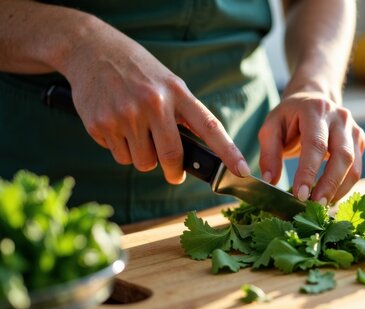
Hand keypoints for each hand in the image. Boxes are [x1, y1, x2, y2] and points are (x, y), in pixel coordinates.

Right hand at [59, 19, 249, 183]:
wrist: (93, 50)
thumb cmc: (139, 72)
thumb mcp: (168, 84)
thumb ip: (182, 116)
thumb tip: (192, 156)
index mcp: (177, 93)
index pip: (209, 127)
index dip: (229, 152)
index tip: (243, 171)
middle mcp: (152, 103)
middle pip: (170, 156)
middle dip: (173, 171)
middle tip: (174, 174)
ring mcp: (124, 115)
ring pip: (142, 162)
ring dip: (143, 157)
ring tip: (136, 131)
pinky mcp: (100, 124)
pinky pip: (119, 155)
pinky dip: (121, 148)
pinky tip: (118, 125)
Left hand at [258, 91, 364, 204]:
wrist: (313, 100)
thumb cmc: (290, 117)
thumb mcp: (271, 127)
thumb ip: (269, 153)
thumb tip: (270, 180)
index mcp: (316, 109)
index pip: (315, 144)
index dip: (309, 171)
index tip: (300, 195)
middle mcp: (340, 117)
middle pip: (342, 155)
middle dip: (328, 184)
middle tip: (314, 205)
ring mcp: (353, 129)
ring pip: (354, 165)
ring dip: (339, 189)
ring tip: (322, 205)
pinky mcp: (360, 141)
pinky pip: (357, 168)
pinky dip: (344, 186)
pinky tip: (330, 197)